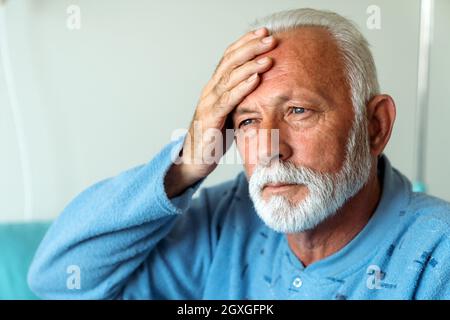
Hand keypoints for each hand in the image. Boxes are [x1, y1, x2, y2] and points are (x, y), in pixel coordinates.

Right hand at [165, 27, 276, 196]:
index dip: (245, 43)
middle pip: (229, 62)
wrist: (194, 160)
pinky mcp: (210, 119)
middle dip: (250, 48)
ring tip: (268, 56)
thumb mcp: (229, 114)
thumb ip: (240, 99)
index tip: (263, 33)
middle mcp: (209, 91)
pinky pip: (228, 100)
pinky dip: (242, 87)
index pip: (229, 58)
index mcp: (215, 87)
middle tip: (269, 37)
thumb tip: (261, 89)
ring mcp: (208, 104)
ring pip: (229, 78)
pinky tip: (255, 79)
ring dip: (249, 65)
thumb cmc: (214, 137)